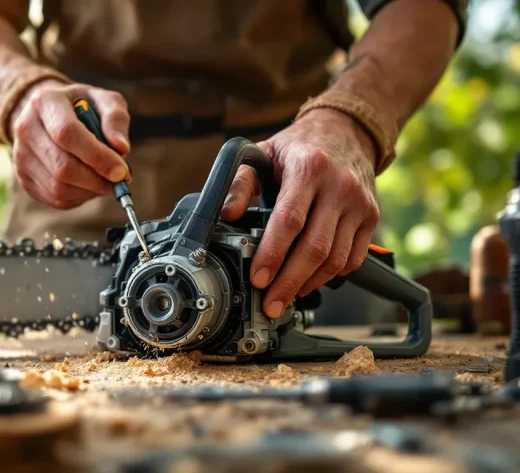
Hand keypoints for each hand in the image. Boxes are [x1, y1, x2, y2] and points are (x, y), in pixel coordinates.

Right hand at [8, 80, 130, 209]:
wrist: (47, 114)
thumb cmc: (81, 107)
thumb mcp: (103, 100)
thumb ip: (115, 119)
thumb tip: (121, 148)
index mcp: (45, 101)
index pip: (67, 134)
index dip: (97, 157)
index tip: (121, 171)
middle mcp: (26, 128)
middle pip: (62, 167)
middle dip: (96, 179)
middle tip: (119, 180)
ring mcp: (21, 155)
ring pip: (59, 188)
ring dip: (90, 190)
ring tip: (104, 178)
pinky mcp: (23, 178)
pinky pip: (55, 198)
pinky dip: (79, 196)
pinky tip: (88, 183)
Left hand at [221, 108, 380, 317]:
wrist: (346, 131)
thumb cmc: (299, 147)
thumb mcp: (263, 152)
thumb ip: (241, 181)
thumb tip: (227, 212)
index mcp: (308, 167)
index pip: (290, 220)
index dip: (273, 253)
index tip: (258, 278)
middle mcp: (339, 186)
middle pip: (315, 247)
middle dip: (289, 282)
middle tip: (270, 304)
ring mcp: (360, 203)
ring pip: (336, 258)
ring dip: (308, 283)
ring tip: (286, 295)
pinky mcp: (371, 217)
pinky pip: (353, 258)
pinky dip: (330, 276)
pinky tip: (309, 281)